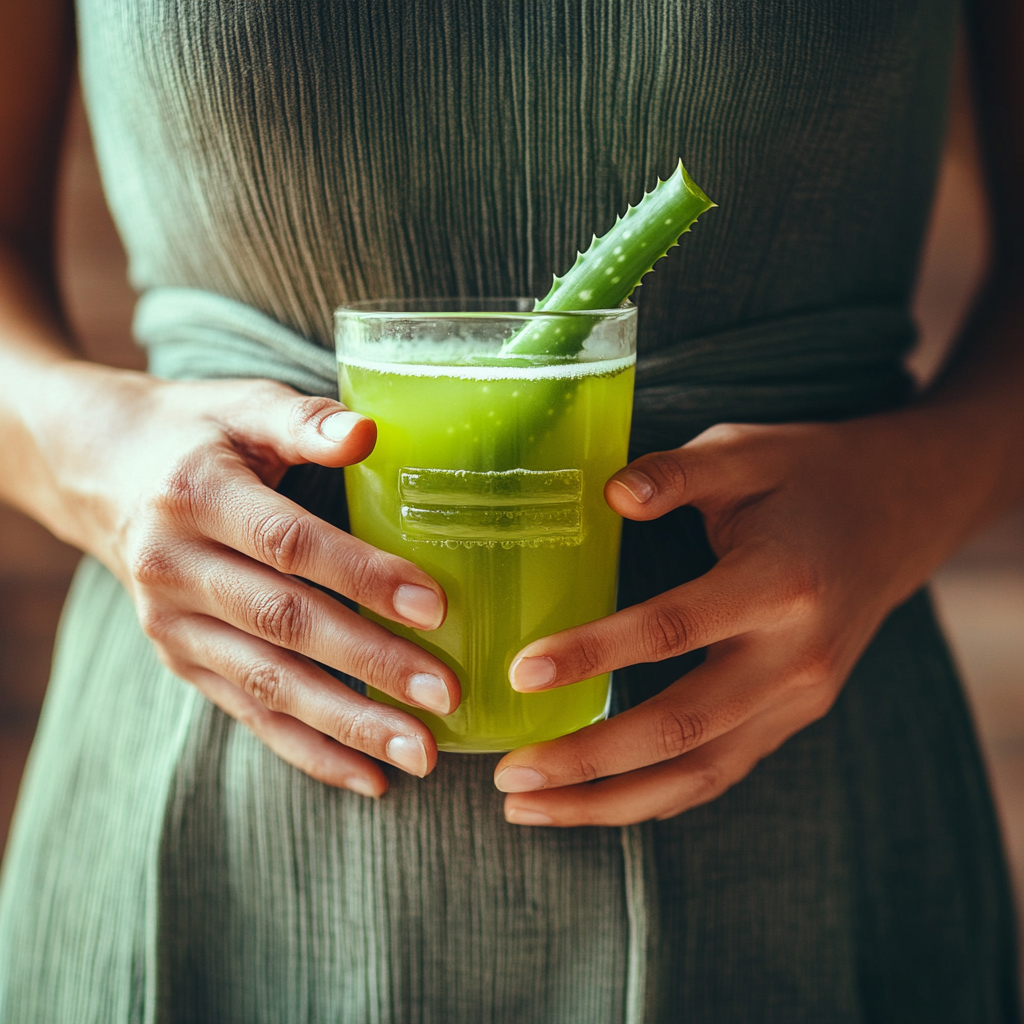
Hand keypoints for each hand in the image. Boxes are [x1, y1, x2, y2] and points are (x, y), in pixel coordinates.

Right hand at [26, 362, 460, 796]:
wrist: (104, 472)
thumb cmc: (198, 433)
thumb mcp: (244, 405)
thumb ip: (304, 420)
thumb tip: (366, 431)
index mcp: (196, 496)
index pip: (289, 544)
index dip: (361, 576)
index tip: (434, 605)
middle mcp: (174, 567)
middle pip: (284, 624)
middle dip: (370, 664)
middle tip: (446, 693)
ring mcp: (172, 625)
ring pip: (269, 684)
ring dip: (349, 724)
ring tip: (421, 754)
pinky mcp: (181, 661)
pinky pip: (249, 713)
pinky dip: (309, 750)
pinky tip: (370, 777)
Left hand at [493, 416, 966, 825]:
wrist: (897, 514)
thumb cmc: (808, 475)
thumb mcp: (745, 451)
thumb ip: (677, 473)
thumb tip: (609, 494)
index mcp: (778, 584)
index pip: (672, 629)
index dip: (593, 655)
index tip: (522, 673)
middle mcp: (796, 657)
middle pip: (681, 727)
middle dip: (588, 758)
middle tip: (508, 774)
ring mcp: (800, 699)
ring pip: (699, 773)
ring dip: (611, 801)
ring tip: (531, 808)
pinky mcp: (793, 717)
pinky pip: (720, 772)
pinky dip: (655, 796)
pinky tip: (596, 803)